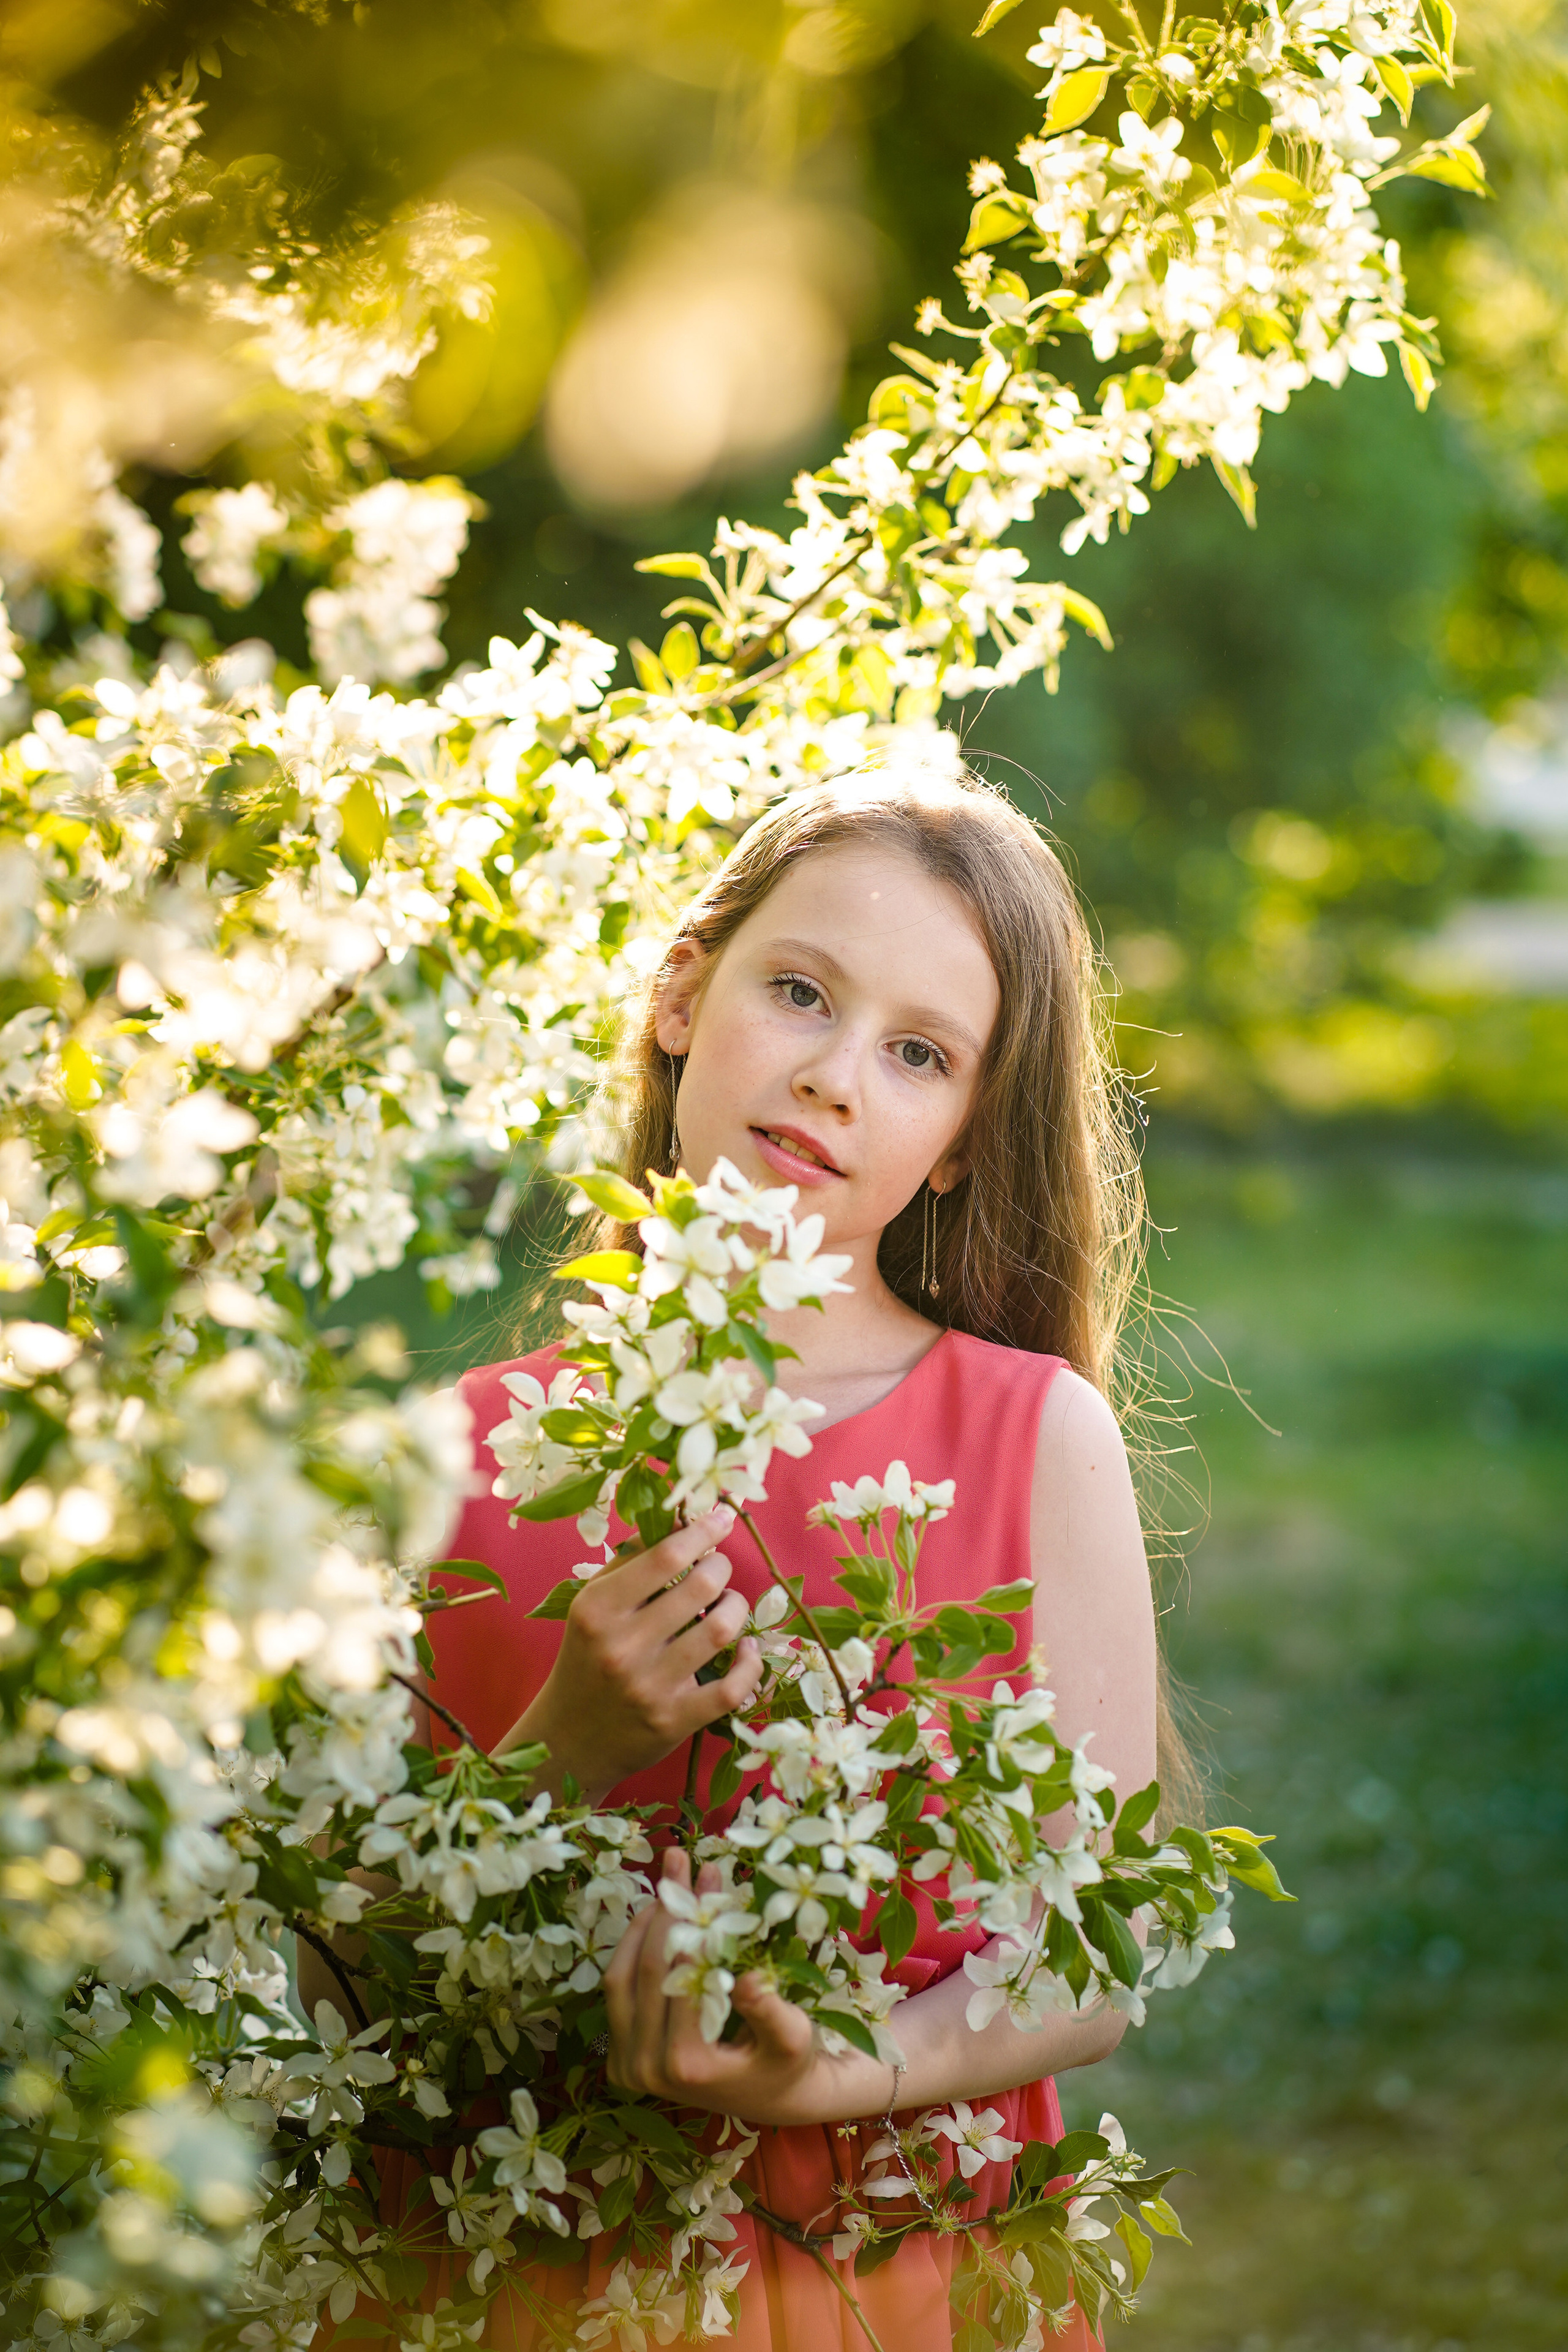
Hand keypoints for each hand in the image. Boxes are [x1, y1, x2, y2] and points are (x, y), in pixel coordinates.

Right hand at [499, 1509, 761, 1803]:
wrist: (567, 1740)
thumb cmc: (586, 1660)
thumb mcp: (591, 1606)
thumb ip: (628, 1562)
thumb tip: (678, 1519)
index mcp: (598, 1609)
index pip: (665, 1555)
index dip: (703, 1531)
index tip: (722, 1518)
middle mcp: (621, 1646)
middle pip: (701, 1586)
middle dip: (721, 1568)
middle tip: (717, 1570)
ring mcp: (649, 1687)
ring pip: (721, 1631)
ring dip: (737, 1609)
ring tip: (729, 1606)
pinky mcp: (673, 1721)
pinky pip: (732, 1687)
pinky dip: (751, 1663)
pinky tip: (747, 1649)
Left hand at [605, 1849, 865, 2126]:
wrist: (775, 2100)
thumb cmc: (789, 2062)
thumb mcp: (792, 2038)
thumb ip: (770, 2012)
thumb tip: (748, 1981)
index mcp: (687, 2063)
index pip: (680, 1973)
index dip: (692, 1916)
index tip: (706, 1868)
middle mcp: (647, 2070)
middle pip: (647, 1970)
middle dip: (667, 1907)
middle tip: (681, 1858)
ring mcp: (628, 2068)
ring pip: (620, 1978)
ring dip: (643, 1924)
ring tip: (667, 1881)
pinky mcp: (621, 2062)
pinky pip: (617, 1994)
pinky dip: (632, 1951)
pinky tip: (654, 1915)